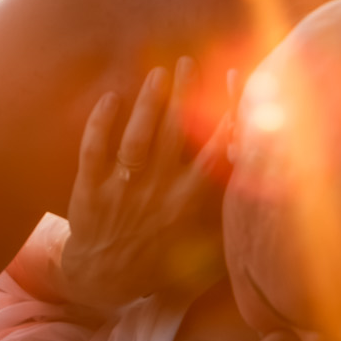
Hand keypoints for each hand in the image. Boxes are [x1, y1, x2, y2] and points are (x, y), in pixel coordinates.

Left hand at [58, 58, 232, 309]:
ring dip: (149, 102)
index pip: (214, 151)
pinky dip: (101, 123)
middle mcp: (158, 191)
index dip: (227, 115)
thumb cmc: (157, 256)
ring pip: (138, 137)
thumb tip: (248, 171)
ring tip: (157, 73)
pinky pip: (95, 149)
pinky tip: (110, 97)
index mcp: (189, 201)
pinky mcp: (91, 188)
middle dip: (183, 94)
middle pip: (174, 133)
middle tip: (187, 62)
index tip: (233, 84)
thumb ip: (223, 208)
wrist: (104, 278)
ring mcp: (123, 188)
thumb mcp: (200, 240)